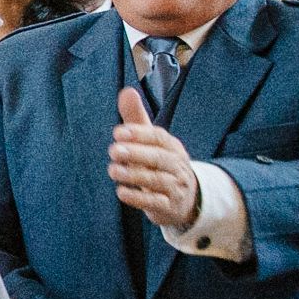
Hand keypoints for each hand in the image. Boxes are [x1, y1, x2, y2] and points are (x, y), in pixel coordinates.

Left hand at [110, 88, 200, 231]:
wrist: (186, 199)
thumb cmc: (160, 163)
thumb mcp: (150, 142)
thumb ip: (136, 118)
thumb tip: (126, 91)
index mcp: (172, 147)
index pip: (160, 138)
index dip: (140, 134)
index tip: (118, 132)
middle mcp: (177, 166)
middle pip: (160, 158)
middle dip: (137, 154)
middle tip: (113, 150)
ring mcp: (175, 187)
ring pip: (157, 180)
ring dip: (134, 175)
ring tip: (113, 170)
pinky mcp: (168, 207)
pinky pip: (155, 202)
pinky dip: (138, 198)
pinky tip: (121, 192)